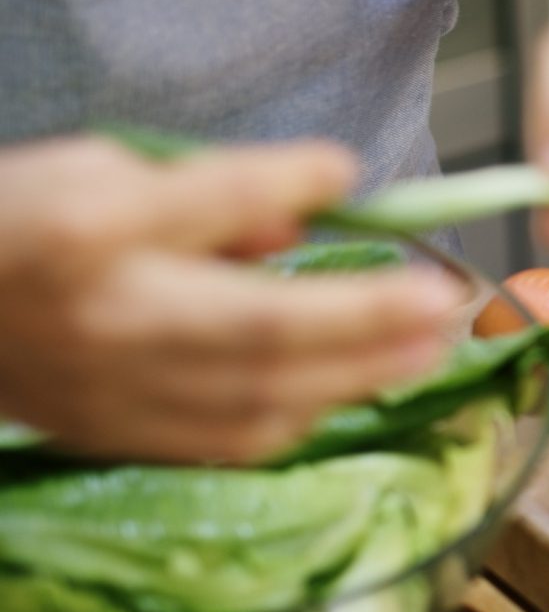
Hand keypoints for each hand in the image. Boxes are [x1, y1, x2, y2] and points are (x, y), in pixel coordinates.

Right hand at [0, 138, 459, 462]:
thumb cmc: (24, 224)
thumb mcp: (102, 169)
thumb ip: (214, 189)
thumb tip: (318, 200)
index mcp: (88, 232)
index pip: (205, 205)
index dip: (281, 189)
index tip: (353, 170)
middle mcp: (106, 321)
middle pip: (257, 328)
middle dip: (363, 319)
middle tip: (444, 303)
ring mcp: (112, 393)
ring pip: (255, 399)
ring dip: (355, 376)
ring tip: (428, 348)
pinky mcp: (118, 438)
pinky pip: (228, 441)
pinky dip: (302, 415)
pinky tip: (356, 390)